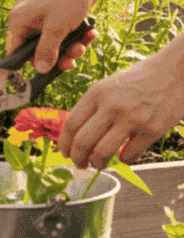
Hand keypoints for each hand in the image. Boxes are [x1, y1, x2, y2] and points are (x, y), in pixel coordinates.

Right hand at [7, 0, 102, 72]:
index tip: (43, 73)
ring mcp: (42, 17)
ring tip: (82, 45)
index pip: (14, 49)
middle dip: (56, 56)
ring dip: (69, 48)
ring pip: (52, 43)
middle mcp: (27, 18)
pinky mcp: (55, 15)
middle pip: (36, 49)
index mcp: (19, 20)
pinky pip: (62, 34)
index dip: (27, 63)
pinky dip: (75, 37)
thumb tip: (40, 70)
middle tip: (71, 60)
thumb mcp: (57, 28)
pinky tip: (88, 34)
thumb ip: (47, 51)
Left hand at [58, 56, 183, 168]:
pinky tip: (122, 158)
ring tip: (98, 164)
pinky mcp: (152, 129)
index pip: (71, 124)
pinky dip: (123, 160)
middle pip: (83, 141)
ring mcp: (133, 118)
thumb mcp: (108, 86)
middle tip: (79, 164)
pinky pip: (130, 154)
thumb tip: (75, 136)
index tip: (64, 153)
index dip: (64, 143)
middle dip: (77, 158)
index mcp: (96, 93)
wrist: (174, 73)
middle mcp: (112, 106)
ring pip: (103, 151)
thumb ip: (92, 108)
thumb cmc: (137, 81)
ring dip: (97, 163)